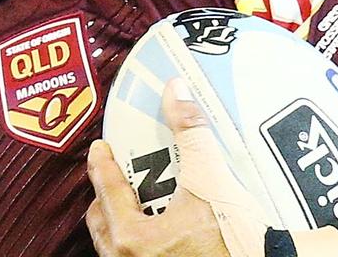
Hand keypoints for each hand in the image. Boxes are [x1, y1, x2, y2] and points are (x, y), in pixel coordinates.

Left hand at [85, 78, 270, 255]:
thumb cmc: (236, 241)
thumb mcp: (209, 178)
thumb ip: (190, 134)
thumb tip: (177, 96)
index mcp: (132, 237)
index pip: (106, 189)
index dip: (102, 163)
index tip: (101, 149)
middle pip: (103, 218)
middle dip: (108, 192)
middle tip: (119, 171)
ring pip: (117, 240)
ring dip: (123, 216)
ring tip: (139, 196)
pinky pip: (135, 254)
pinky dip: (140, 236)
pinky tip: (160, 224)